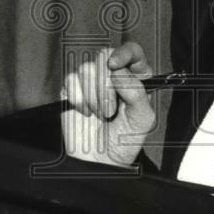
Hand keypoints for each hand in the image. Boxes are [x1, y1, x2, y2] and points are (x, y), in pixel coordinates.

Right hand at [61, 42, 155, 166]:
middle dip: (106, 85)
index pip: (131, 52)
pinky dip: (78, 99)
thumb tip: (119, 72)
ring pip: (87, 68)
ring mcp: (92, 82)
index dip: (123, 53)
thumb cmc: (125, 142)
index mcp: (135, 78)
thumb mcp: (142, 119)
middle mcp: (113, 76)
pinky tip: (85, 112)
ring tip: (100, 114)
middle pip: (105, 55)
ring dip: (93, 97)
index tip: (114, 65)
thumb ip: (137, 93)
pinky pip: (71, 80)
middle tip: (110, 109)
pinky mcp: (73, 90)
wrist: (100, 161)